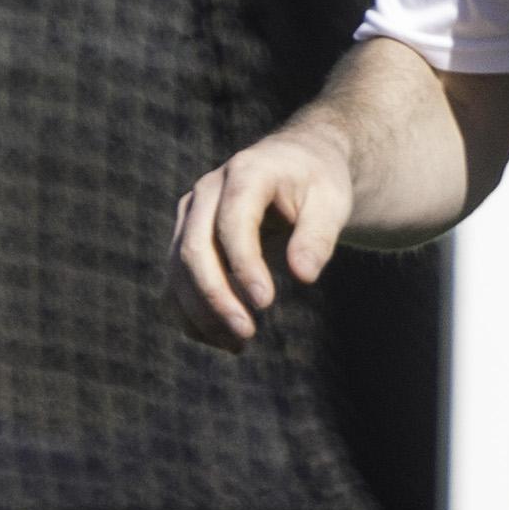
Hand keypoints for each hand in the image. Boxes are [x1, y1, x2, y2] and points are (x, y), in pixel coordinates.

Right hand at [167, 120, 359, 349]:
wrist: (296, 164)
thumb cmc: (319, 183)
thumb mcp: (332, 203)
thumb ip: (318, 237)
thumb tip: (303, 276)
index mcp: (246, 173)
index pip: (232, 222)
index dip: (244, 265)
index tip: (266, 303)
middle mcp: (206, 192)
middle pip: (195, 249)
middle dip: (217, 296)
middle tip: (247, 333)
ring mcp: (190, 215)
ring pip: (179, 269)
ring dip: (201, 312)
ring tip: (237, 345)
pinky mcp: (185, 238)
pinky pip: (176, 281)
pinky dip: (191, 313)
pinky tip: (220, 340)